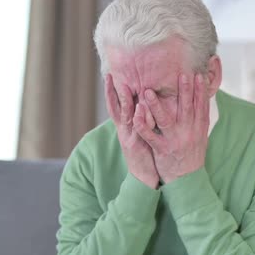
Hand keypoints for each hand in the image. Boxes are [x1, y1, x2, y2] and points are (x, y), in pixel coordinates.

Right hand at [105, 74, 158, 188]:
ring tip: (124, 86)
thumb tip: (142, 103)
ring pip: (124, 116)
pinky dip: (139, 117)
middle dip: (111, 92)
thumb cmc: (145, 154)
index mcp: (124, 127)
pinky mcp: (136, 145)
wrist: (144, 178)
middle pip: (115, 108)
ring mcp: (128, 137)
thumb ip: (139, 120)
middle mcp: (123, 130)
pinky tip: (141, 107)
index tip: (109, 75)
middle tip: (109, 76)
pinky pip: (137, 129)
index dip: (111, 91)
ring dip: (124, 101)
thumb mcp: (139, 134)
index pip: (115, 106)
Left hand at [133, 73, 209, 183]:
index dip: (201, 91)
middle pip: (186, 109)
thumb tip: (203, 101)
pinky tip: (136, 116)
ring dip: (157, 106)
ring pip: (165, 120)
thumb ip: (200, 120)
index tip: (199, 76)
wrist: (187, 180)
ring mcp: (175, 141)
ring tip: (148, 91)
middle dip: (185, 91)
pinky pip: (151, 137)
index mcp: (198, 129)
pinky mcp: (163, 150)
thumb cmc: (192, 156)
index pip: (201, 107)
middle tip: (182, 75)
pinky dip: (143, 126)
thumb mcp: (201, 137)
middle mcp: (188, 133)